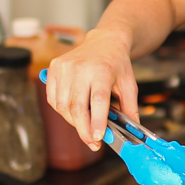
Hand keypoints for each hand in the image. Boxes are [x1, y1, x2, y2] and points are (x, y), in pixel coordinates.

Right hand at [43, 29, 136, 150]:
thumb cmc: (117, 64)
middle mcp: (80, 67)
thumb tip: (131, 134)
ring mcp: (64, 67)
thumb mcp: (129, 85)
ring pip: (63, 106)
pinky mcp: (54, 68)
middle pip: (77, 106)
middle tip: (92, 143)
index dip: (97, 121)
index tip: (97, 138)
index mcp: (102, 70)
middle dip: (83, 130)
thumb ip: (130, 109)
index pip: (98, 99)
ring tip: (85, 126)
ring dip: (73, 122)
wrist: (104, 41)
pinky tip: (74, 113)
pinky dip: (62, 111)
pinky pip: (53, 99)